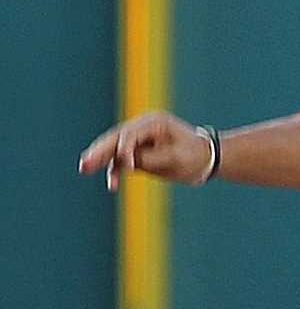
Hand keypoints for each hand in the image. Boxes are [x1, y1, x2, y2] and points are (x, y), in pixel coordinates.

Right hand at [79, 111, 212, 190]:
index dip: (125, 150)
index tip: (128, 167)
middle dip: (100, 151)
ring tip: (84, 168)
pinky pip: (121, 161)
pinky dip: (115, 171)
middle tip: (85, 163)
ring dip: (100, 159)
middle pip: (115, 138)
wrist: (206, 159)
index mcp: (155, 123)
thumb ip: (150, 158)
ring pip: (114, 149)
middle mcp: (143, 128)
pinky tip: (112, 185)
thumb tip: (125, 162)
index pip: (131, 134)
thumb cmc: (194, 156)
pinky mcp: (137, 152)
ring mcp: (138, 139)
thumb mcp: (175, 159)